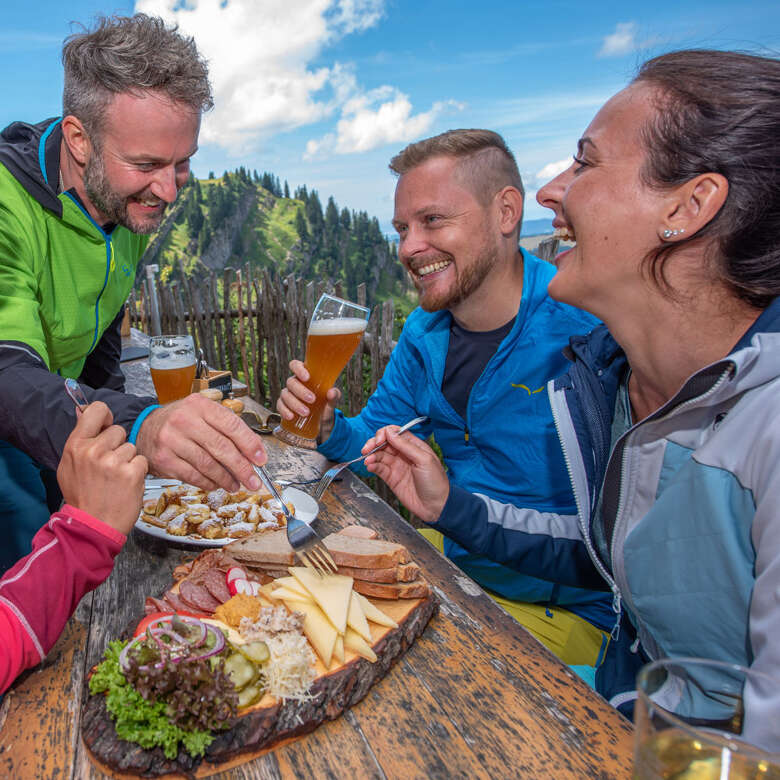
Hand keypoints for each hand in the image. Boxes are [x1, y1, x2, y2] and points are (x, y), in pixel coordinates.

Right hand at [57, 402, 147, 534]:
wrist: (93, 525)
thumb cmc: (82, 497)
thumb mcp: (69, 466)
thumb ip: (80, 440)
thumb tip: (83, 412)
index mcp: (76, 446)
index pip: (96, 410)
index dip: (105, 416)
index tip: (107, 425)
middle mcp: (94, 450)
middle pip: (118, 430)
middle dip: (117, 445)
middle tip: (109, 466)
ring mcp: (114, 461)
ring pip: (131, 447)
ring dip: (128, 461)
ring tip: (116, 478)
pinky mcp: (132, 472)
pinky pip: (142, 461)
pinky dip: (137, 472)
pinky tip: (126, 484)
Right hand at [134, 394, 266, 491]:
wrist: (145, 427)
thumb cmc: (180, 422)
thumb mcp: (202, 414)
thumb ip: (226, 429)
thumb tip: (252, 452)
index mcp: (200, 405)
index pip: (232, 425)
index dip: (250, 444)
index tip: (261, 459)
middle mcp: (184, 420)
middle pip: (222, 447)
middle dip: (242, 468)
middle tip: (253, 480)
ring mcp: (172, 440)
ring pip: (208, 464)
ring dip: (226, 479)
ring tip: (236, 484)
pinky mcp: (164, 459)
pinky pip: (193, 475)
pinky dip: (208, 483)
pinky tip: (217, 484)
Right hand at [276, 359, 340, 442]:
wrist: (321, 425)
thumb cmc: (325, 408)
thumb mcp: (331, 403)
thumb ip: (334, 397)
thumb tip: (332, 392)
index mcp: (305, 377)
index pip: (296, 365)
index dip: (298, 369)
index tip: (307, 377)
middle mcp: (295, 384)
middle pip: (291, 382)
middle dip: (300, 391)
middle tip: (312, 399)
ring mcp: (288, 395)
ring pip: (285, 394)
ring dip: (294, 403)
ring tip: (306, 413)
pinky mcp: (283, 407)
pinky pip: (280, 406)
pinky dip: (284, 411)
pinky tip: (291, 416)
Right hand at [362, 426, 448, 522]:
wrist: (435, 507)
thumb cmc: (436, 483)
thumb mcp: (424, 460)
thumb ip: (406, 445)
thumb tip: (390, 432)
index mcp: (414, 446)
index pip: (396, 433)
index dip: (385, 434)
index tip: (380, 440)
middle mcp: (404, 454)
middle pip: (384, 443)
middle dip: (374, 443)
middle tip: (367, 449)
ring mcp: (397, 466)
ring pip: (379, 455)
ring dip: (371, 455)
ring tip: (368, 460)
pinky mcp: (391, 478)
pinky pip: (379, 468)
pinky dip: (372, 465)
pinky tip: (370, 466)